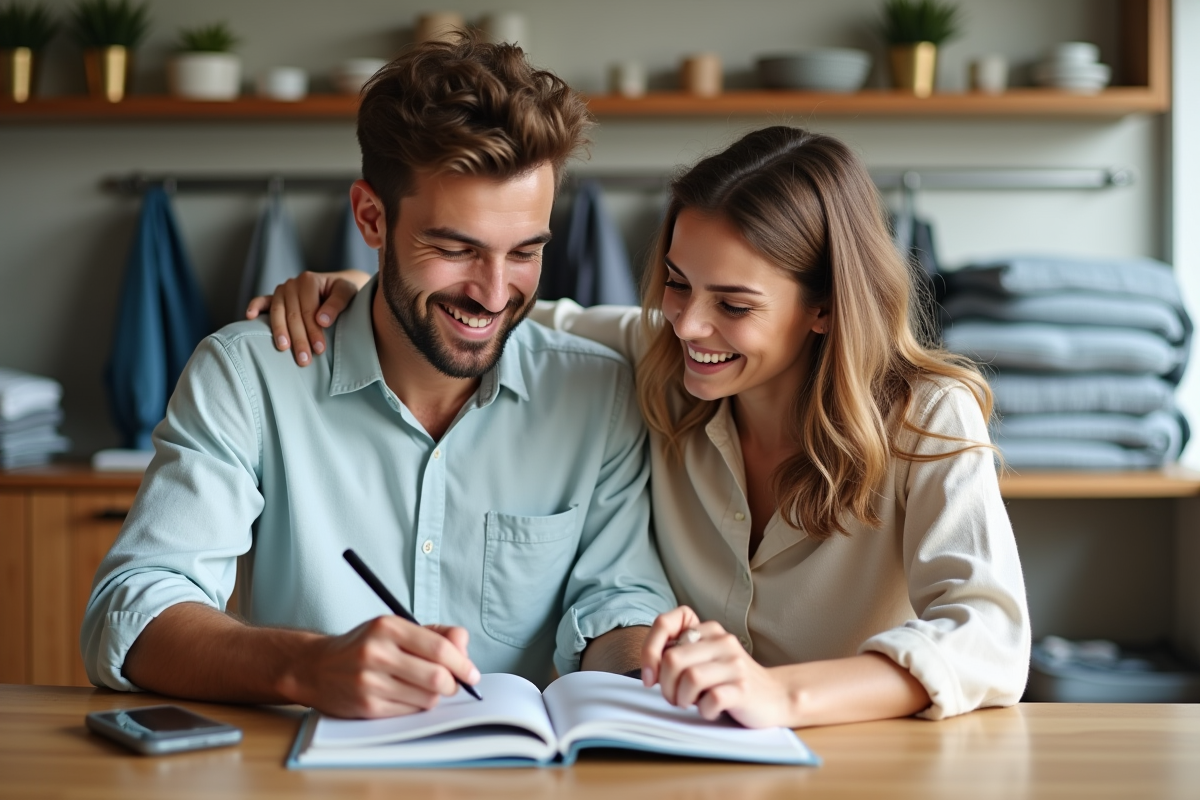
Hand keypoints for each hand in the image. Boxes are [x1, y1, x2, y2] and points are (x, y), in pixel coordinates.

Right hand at [244, 270, 368, 366]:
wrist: (339, 285)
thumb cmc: (344, 291)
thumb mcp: (347, 292)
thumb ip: (337, 303)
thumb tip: (322, 320)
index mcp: (308, 280)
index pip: (308, 310)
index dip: (313, 330)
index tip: (320, 349)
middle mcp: (292, 284)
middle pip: (292, 314)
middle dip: (298, 338)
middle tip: (304, 360)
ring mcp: (282, 290)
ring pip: (277, 312)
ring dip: (279, 332)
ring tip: (283, 349)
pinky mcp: (276, 297)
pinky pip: (262, 301)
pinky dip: (255, 307)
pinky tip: (249, 317)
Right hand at [282, 615, 480, 718]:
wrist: (316, 667)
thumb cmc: (363, 646)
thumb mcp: (395, 628)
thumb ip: (434, 634)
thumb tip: (464, 646)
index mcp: (388, 627)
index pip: (439, 648)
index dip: (463, 663)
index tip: (472, 673)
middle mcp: (377, 653)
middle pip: (437, 676)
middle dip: (453, 684)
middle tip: (453, 684)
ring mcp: (370, 681)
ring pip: (426, 697)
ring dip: (435, 696)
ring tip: (425, 688)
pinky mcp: (366, 706)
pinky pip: (409, 711)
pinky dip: (417, 706)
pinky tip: (407, 696)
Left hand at [642, 606, 795, 728]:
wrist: (776, 696)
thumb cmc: (729, 681)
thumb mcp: (704, 659)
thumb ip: (680, 654)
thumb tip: (650, 666)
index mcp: (709, 630)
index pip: (666, 623)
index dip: (648, 650)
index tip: (649, 675)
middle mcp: (722, 641)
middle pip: (672, 658)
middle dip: (664, 685)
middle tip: (673, 698)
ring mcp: (735, 664)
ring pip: (689, 678)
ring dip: (681, 699)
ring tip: (690, 704)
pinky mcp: (744, 689)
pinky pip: (711, 700)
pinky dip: (704, 710)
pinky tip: (711, 710)